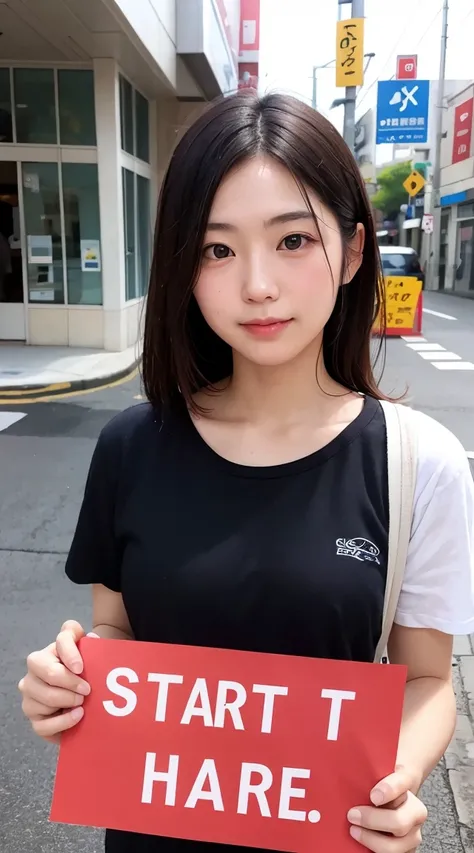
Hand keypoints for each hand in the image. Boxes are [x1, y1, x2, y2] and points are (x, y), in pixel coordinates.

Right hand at [18, 620, 98, 743]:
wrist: (82, 701)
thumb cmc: (87, 675)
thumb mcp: (93, 658)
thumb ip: (94, 646)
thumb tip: (93, 638)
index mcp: (55, 646)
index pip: (63, 639)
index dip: (71, 654)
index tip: (81, 668)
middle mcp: (36, 665)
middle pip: (50, 672)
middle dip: (71, 683)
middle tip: (87, 690)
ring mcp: (30, 690)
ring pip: (46, 698)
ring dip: (68, 701)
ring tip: (82, 703)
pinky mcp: (32, 714)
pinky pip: (43, 723)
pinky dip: (63, 721)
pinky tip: (77, 716)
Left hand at [347, 766, 426, 850]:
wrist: (394, 799)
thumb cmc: (378, 784)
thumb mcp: (375, 770)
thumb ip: (365, 766)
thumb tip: (337, 757)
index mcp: (407, 783)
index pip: (402, 782)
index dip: (389, 790)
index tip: (373, 796)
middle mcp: (415, 811)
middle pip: (399, 822)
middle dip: (373, 821)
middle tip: (352, 815)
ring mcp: (413, 834)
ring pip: (397, 846)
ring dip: (372, 841)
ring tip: (354, 832)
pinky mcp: (406, 851)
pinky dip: (374, 851)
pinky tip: (360, 845)